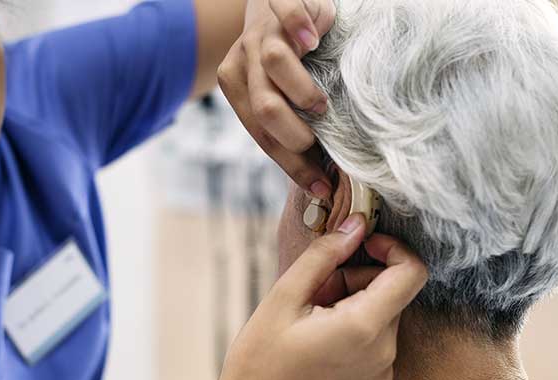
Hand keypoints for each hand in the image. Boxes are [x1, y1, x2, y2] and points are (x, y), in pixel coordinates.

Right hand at [204, 214, 427, 379]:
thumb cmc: (259, 360)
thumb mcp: (283, 297)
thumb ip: (325, 255)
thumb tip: (356, 224)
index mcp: (364, 327)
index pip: (411, 272)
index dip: (392, 249)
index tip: (361, 246)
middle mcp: (385, 356)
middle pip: (392, 296)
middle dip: (358, 282)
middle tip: (314, 293)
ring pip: (383, 323)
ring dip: (355, 311)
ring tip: (311, 325)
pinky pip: (378, 351)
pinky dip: (356, 339)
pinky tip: (319, 351)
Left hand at [218, 0, 336, 197]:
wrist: (275, 4)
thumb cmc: (288, 58)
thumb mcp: (279, 92)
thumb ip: (287, 123)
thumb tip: (318, 179)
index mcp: (236, 86)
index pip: (260, 133)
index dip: (291, 163)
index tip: (320, 185)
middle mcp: (242, 58)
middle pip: (263, 106)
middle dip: (293, 135)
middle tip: (317, 142)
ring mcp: (260, 29)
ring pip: (273, 63)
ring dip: (301, 91)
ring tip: (321, 104)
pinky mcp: (278, 2)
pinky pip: (287, 13)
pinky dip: (300, 27)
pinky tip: (315, 41)